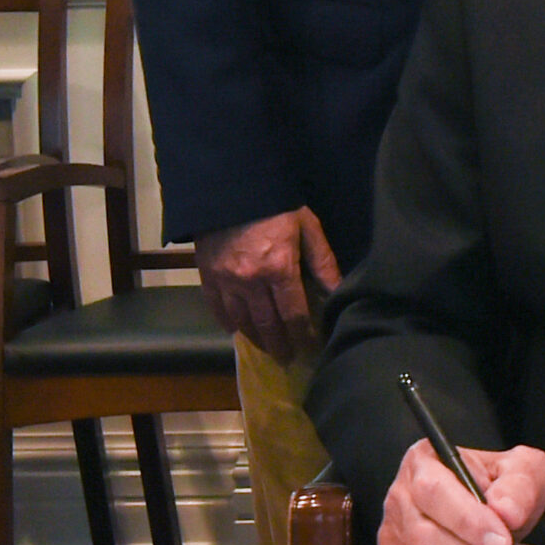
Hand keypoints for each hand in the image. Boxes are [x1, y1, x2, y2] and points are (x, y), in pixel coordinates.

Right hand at [195, 207, 341, 361]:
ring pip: (240, 320)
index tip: (310, 347)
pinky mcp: (206, 274)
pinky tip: (235, 330)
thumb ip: (323, 262)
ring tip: (266, 347)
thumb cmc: (278, 204)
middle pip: (267, 323)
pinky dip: (225, 321)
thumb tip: (338, 291)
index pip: (294, 313)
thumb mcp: (308, 227)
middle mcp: (250, 281)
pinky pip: (215, 306)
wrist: (233, 185)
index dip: (303, 334)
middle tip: (287, 358)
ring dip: (254, 337)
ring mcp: (225, 280)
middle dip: (279, 344)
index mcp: (280, 269)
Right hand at [377, 438, 544, 544]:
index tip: (503, 541)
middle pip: (426, 540)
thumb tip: (507, 512)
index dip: (469, 521)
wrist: (490, 506)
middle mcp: (399, 501)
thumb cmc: (500, 485)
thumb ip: (520, 485)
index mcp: (423, 463)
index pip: (433, 492)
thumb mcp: (523, 468)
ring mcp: (393, 542)